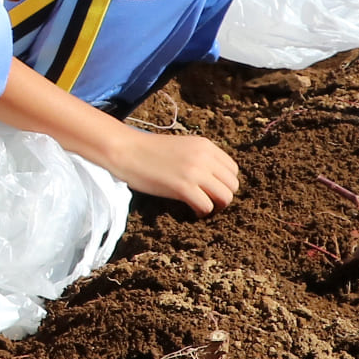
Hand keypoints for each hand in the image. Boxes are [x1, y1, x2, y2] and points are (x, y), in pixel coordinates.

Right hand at [114, 128, 238, 213]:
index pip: (233, 170)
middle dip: (223, 197)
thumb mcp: (181, 146)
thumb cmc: (148, 151)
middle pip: (232, 185)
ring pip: (224, 197)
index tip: (211, 190)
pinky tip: (191, 211)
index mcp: (206, 145)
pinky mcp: (183, 187)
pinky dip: (202, 212)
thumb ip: (199, 157)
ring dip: (215, 207)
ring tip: (201, 208)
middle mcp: (205, 157)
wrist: (126, 150)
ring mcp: (195, 172)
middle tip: (208, 202)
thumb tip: (212, 177)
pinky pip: (206, 206)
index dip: (224, 183)